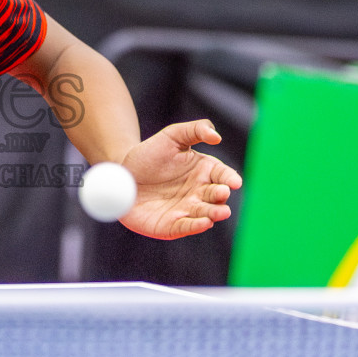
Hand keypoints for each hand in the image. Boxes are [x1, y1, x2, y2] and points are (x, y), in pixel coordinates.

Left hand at [117, 120, 240, 239]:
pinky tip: (205, 223)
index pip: (223, 175)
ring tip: (220, 212)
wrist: (122, 174)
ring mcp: (187, 210)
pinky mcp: (173, 225)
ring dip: (214, 213)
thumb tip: (217, 136)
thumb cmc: (149, 153)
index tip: (234, 182)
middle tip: (223, 194)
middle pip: (216, 196)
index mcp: (204, 171)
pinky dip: (197, 226)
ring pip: (206, 213)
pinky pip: (187, 226)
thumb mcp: (172, 135)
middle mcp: (199, 192)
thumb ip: (196, 130)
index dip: (230, 178)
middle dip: (221, 196)